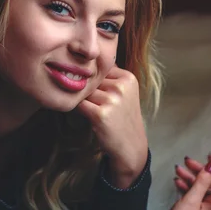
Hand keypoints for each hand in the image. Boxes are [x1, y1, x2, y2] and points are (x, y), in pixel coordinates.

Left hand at [75, 66, 147, 187]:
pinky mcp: (100, 114)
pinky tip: (88, 115)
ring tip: (94, 110)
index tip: (99, 91)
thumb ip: (109, 78)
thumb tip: (86, 64)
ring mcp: (111, 101)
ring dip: (84, 100)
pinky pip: (79, 104)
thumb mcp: (125, 93)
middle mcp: (121, 87)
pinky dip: (79, 109)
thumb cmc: (123, 117)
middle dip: (89, 90)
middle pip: (91, 80)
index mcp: (128, 78)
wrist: (131, 145)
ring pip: (84, 92)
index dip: (95, 80)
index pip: (100, 69)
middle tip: (95, 103)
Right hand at [121, 156, 210, 209]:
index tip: (207, 155)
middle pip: (208, 182)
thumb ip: (202, 181)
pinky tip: (176, 181)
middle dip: (198, 170)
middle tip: (186, 160)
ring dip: (189, 177)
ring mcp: (201, 208)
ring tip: (178, 169)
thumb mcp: (191, 199)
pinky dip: (185, 186)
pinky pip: (191, 193)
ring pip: (198, 187)